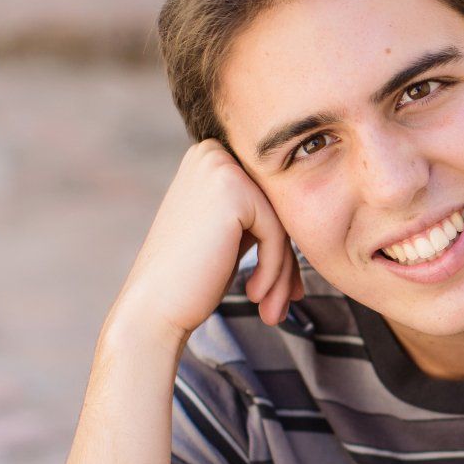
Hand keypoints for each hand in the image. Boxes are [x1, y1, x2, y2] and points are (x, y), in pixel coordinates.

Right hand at [111, 139, 302, 339]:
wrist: (153, 307)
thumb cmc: (191, 278)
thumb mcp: (228, 234)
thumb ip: (258, 214)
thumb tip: (310, 213)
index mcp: (210, 159)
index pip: (268, 201)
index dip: (280, 249)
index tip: (285, 289)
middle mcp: (212, 153)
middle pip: (277, 210)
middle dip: (285, 263)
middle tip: (281, 304)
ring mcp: (221, 167)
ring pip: (281, 223)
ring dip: (283, 274)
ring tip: (273, 310)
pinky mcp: (233, 189)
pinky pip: (277, 233)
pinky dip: (274, 270)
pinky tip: (253, 294)